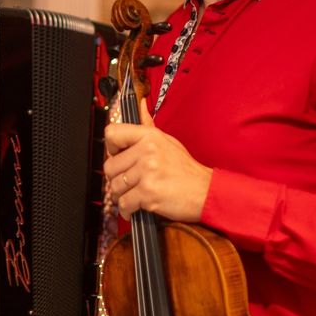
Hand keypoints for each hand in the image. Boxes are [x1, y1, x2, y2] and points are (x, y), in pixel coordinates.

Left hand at [104, 97, 211, 221]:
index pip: (112, 134)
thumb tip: (140, 105)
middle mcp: (147, 152)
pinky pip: (124, 203)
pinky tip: (135, 208)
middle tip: (128, 182)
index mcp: (149, 136)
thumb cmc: (186, 169)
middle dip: (116, 178)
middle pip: (110, 166)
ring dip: (121, 195)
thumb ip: (148, 125)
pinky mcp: (148, 193)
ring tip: (134, 194)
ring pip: (115, 187)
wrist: (205, 192)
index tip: (118, 155)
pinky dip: (127, 210)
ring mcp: (147, 173)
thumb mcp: (168, 141)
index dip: (111, 148)